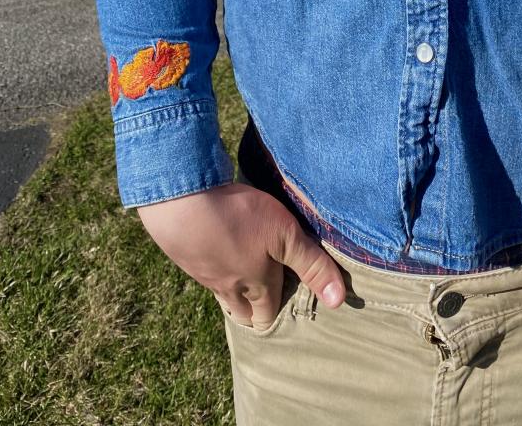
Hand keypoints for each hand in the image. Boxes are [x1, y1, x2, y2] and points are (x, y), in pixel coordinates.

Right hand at [137, 182, 346, 327]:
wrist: (182, 204)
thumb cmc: (240, 218)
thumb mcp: (285, 236)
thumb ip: (311, 265)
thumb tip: (339, 301)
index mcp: (256, 285)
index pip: (267, 315)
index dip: (278, 313)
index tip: (287, 305)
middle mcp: (228, 287)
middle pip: (242, 313)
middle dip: (255, 311)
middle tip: (266, 299)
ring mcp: (203, 273)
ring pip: (221, 295)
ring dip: (234, 293)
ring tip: (244, 281)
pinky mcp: (185, 255)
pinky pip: (203, 272)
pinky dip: (214, 268)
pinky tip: (217, 250)